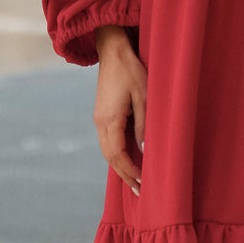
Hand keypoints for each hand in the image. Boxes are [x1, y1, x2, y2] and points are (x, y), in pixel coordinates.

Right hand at [94, 24, 144, 196]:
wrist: (113, 50)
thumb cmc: (132, 70)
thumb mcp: (145, 96)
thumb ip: (144, 124)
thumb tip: (144, 150)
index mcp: (109, 120)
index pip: (118, 155)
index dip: (130, 171)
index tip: (144, 184)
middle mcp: (100, 122)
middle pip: (110, 157)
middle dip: (125, 175)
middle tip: (140, 192)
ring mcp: (98, 118)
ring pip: (107, 151)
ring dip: (120, 167)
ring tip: (135, 181)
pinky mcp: (102, 114)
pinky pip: (108, 141)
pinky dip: (117, 155)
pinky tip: (127, 160)